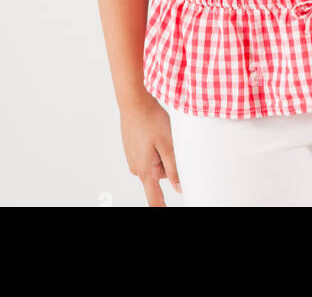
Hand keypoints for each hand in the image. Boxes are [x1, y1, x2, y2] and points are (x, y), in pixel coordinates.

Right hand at [120, 90, 181, 206]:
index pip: (154, 199)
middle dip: (168, 163)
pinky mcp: (132, 149)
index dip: (162, 208)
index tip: (165, 211)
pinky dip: (154, 146)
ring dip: (161, 152)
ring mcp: (133, 158)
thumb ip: (174, 168)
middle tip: (168, 142)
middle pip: (160, 176)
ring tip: (159, 134)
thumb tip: (179, 187)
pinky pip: (149, 154)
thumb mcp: (168, 144)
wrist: (134, 102)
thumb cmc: (150, 119)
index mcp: (145, 170)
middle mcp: (136, 167)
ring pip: (155, 163)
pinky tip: (153, 133)